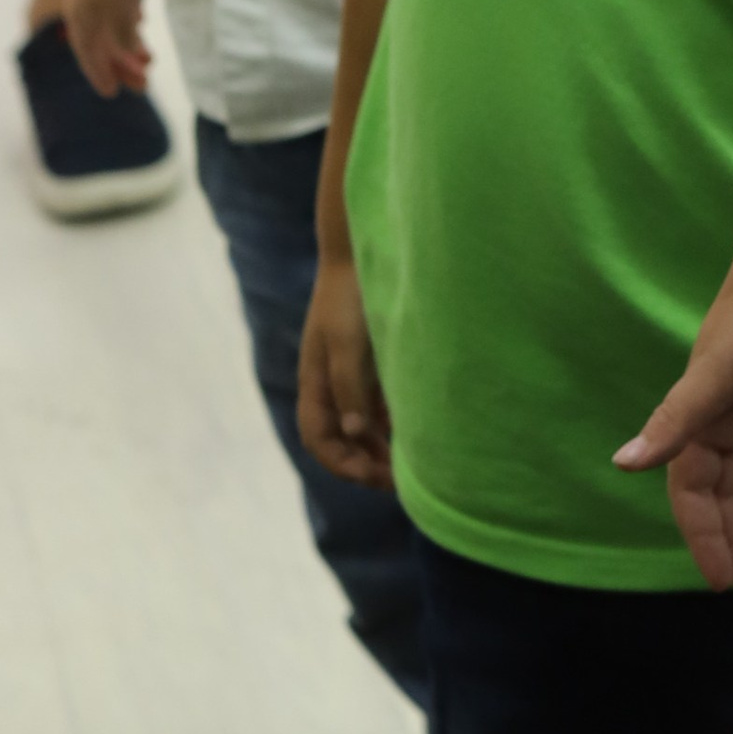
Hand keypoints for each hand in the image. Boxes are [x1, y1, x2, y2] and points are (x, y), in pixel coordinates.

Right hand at [62, 0, 151, 98]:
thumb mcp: (117, 4)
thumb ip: (122, 32)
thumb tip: (129, 56)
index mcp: (80, 16)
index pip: (88, 54)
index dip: (99, 74)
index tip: (111, 94)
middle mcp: (89, 8)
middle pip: (104, 45)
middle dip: (122, 66)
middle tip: (143, 86)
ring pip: (117, 29)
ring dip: (132, 47)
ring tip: (151, 63)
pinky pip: (124, 10)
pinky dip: (132, 23)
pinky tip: (142, 29)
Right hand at [299, 254, 395, 488]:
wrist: (362, 252)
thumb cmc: (352, 297)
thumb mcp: (349, 343)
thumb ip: (351, 388)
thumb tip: (357, 433)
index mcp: (315, 382)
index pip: (319, 439)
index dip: (342, 464)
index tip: (373, 477)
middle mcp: (331, 383)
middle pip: (342, 438)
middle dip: (365, 463)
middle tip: (399, 481)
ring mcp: (352, 373)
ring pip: (362, 424)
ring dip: (380, 447)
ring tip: (410, 464)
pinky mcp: (373, 361)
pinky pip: (379, 403)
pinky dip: (392, 422)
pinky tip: (417, 429)